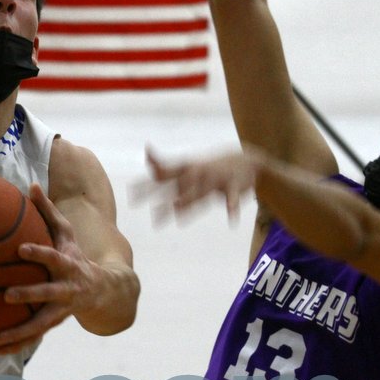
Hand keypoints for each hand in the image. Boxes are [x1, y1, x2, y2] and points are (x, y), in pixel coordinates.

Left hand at [0, 183, 99, 351]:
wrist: (106, 291)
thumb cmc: (76, 255)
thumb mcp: (66, 234)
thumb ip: (48, 211)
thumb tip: (30, 185)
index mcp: (67, 265)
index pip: (53, 257)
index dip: (39, 254)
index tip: (21, 250)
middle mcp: (66, 289)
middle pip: (48, 293)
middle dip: (30, 294)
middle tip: (6, 295)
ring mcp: (62, 310)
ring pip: (41, 324)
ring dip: (21, 332)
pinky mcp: (56, 323)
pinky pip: (35, 335)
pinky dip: (18, 343)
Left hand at [136, 145, 258, 223]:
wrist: (248, 159)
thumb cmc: (213, 166)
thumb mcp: (192, 167)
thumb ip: (173, 170)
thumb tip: (152, 169)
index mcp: (188, 169)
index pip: (164, 174)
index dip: (148, 182)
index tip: (131, 190)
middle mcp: (199, 172)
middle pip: (176, 185)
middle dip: (159, 194)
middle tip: (144, 205)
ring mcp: (217, 179)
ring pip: (201, 192)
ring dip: (189, 199)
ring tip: (176, 207)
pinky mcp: (235, 186)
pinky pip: (233, 197)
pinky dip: (233, 207)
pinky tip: (232, 220)